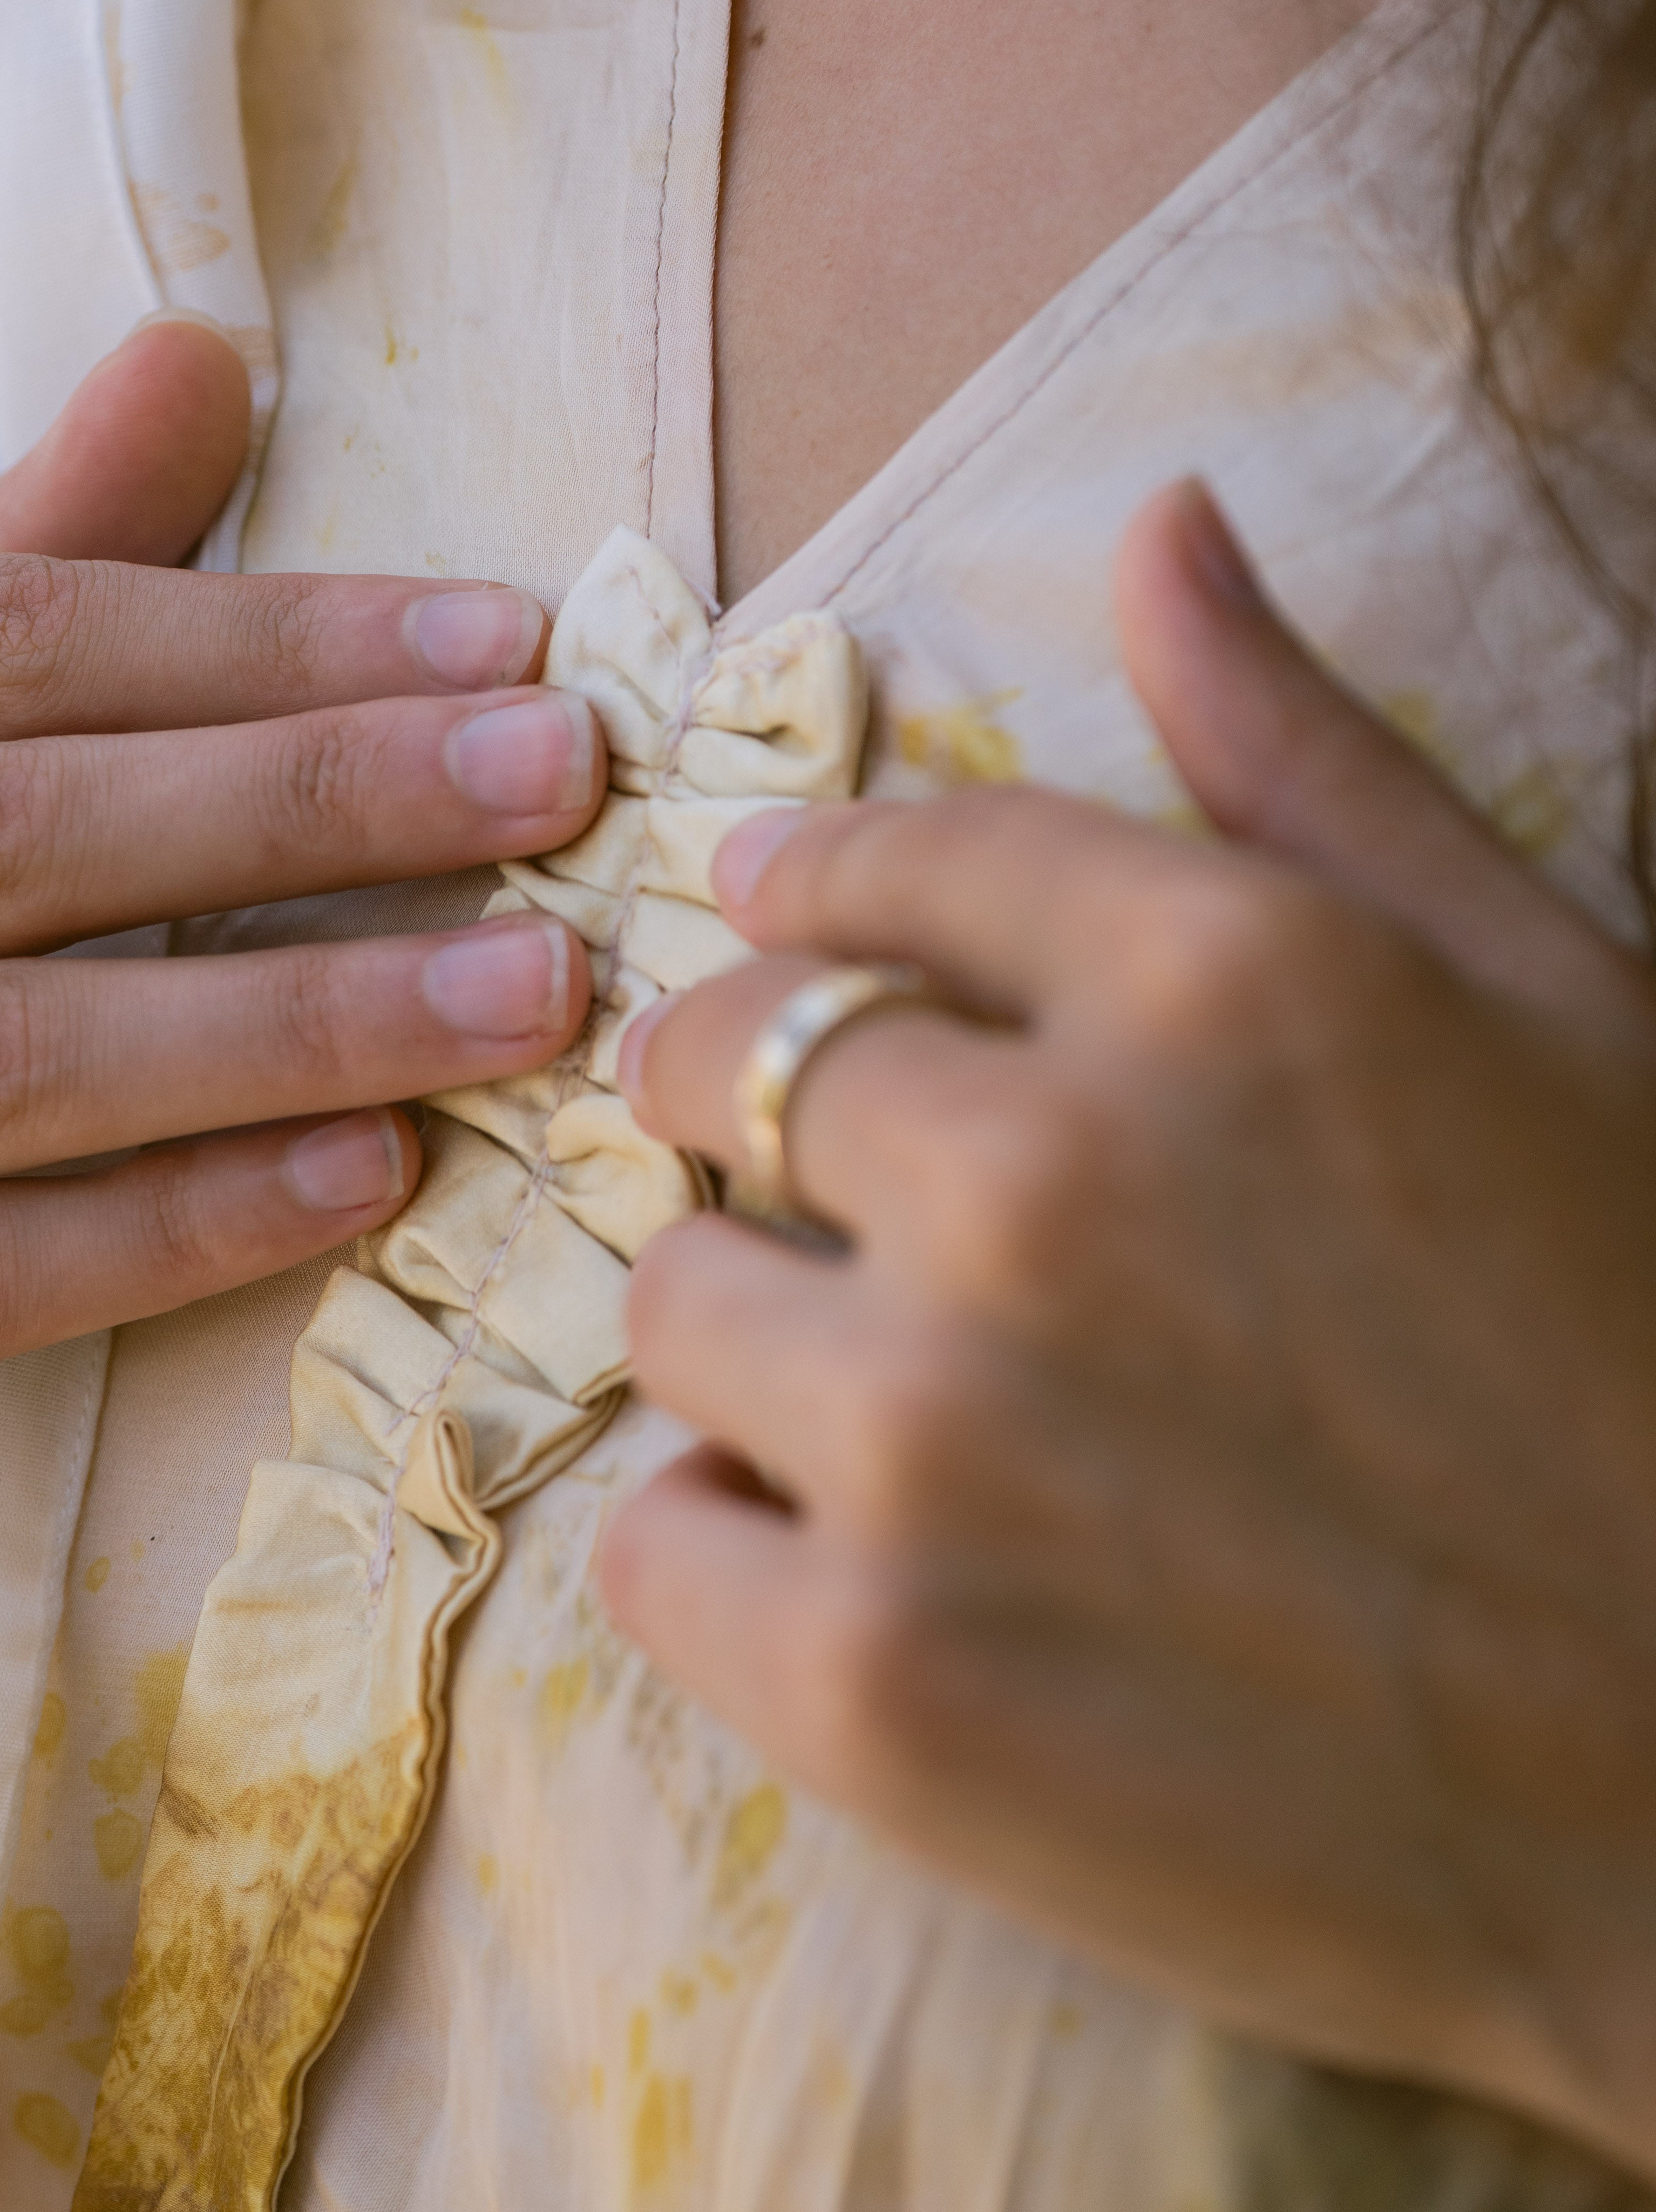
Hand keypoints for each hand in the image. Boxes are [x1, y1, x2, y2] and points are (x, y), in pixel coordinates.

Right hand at [0, 320, 598, 1570]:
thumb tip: (195, 369)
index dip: (261, 638)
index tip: (498, 640)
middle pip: (14, 833)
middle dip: (314, 802)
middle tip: (561, 784)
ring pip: (6, 1062)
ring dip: (295, 1021)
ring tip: (524, 988)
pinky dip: (172, 1225)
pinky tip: (365, 1175)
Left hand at [609, 478, 1655, 2179]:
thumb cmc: (1654, 1369)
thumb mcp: (1542, 1010)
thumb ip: (1312, 768)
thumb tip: (1162, 525)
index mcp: (1228, 982)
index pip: (893, 861)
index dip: (819, 885)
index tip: (781, 920)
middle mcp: (1048, 1178)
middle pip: (727, 1063)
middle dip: (745, 1097)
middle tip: (804, 1171)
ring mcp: (940, 1437)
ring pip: (668, 1294)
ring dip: (749, 1328)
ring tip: (888, 1402)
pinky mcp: (873, 1686)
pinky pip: (654, 1541)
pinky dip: (730, 1547)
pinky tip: (871, 1571)